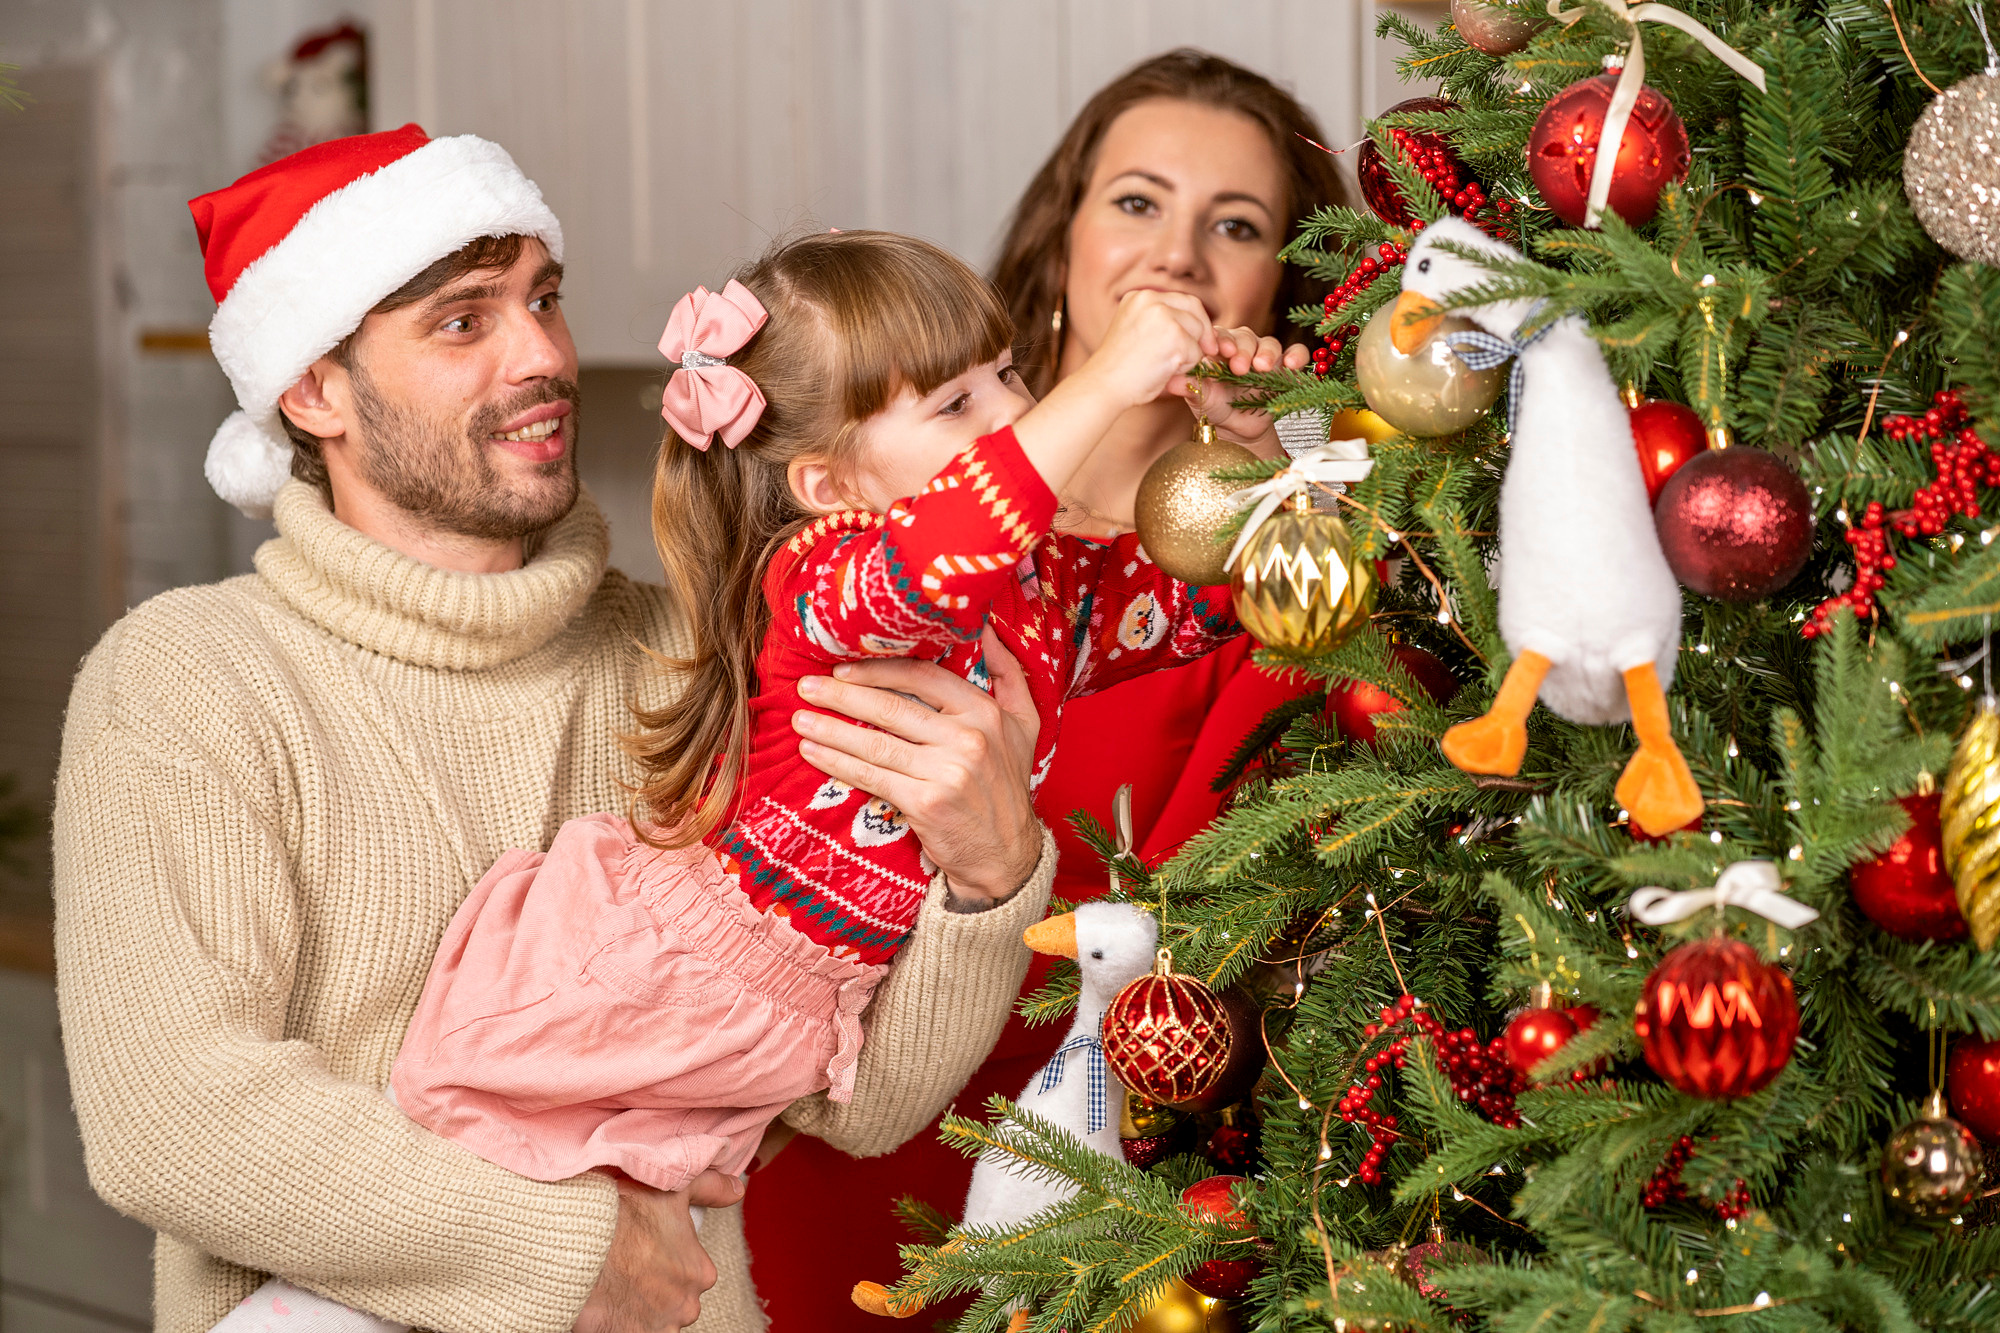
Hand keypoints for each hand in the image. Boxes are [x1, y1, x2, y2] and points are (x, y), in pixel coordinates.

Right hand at [573, 1171, 742, 1332]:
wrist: (577, 1248)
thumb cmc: (624, 1216)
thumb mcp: (674, 1190)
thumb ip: (711, 1189)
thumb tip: (737, 1190)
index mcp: (700, 1273)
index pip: (691, 1272)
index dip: (667, 1259)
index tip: (646, 1250)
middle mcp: (686, 1306)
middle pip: (673, 1299)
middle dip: (655, 1287)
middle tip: (628, 1266)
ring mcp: (659, 1327)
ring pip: (654, 1318)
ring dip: (639, 1306)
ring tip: (616, 1284)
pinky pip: (632, 1331)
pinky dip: (622, 1322)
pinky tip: (609, 1304)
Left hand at [793, 629, 1040, 905]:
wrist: (1005, 854)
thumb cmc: (1006, 785)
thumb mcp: (1025, 724)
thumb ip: (1009, 673)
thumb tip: (986, 627)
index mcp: (985, 712)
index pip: (923, 678)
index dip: (878, 671)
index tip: (843, 669)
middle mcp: (968, 738)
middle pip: (892, 708)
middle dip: (842, 695)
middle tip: (806, 687)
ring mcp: (947, 771)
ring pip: (876, 743)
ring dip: (831, 729)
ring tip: (799, 719)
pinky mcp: (926, 802)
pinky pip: (872, 776)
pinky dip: (837, 762)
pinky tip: (812, 752)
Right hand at [1073, 290, 1218, 413]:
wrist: (1104, 384)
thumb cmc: (1118, 368)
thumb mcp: (1135, 331)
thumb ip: (1158, 322)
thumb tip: (1195, 325)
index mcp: (1139, 296)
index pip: (1181, 299)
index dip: (1195, 319)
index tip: (1200, 338)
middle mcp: (1151, 299)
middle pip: (1195, 308)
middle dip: (1204, 331)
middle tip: (1209, 351)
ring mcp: (1164, 316)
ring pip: (1198, 332)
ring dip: (1190, 353)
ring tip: (1166, 366)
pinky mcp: (1175, 336)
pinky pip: (1196, 352)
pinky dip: (1186, 367)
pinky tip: (1165, 372)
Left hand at [1179, 326, 1311, 458]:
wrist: (1237, 429)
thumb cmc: (1215, 408)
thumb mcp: (1201, 400)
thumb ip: (1190, 388)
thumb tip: (1173, 381)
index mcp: (1219, 349)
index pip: (1221, 335)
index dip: (1222, 340)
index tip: (1221, 351)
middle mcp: (1243, 347)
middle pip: (1246, 337)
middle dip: (1243, 350)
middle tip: (1239, 367)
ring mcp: (1265, 356)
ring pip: (1269, 343)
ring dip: (1267, 353)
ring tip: (1262, 367)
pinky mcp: (1285, 368)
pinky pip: (1296, 353)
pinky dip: (1296, 356)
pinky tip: (1292, 365)